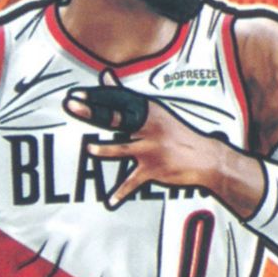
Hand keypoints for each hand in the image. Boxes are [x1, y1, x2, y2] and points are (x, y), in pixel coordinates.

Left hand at [64, 70, 223, 208]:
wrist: (204, 158)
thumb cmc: (175, 133)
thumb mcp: (154, 111)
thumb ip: (125, 95)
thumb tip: (105, 75)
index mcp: (148, 111)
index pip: (118, 100)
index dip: (96, 97)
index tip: (77, 95)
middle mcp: (149, 127)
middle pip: (116, 118)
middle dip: (93, 113)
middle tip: (73, 107)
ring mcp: (151, 149)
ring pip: (123, 148)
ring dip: (105, 150)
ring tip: (90, 150)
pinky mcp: (153, 170)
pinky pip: (133, 182)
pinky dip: (121, 192)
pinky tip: (110, 201)